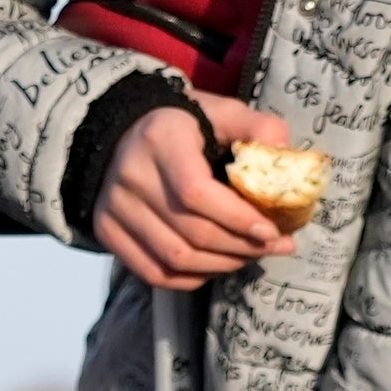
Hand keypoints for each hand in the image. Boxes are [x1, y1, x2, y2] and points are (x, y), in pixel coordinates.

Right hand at [93, 93, 307, 292]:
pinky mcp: (107, 232)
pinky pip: (154, 272)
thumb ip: (256, 127)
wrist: (121, 133)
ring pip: (175, 258)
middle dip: (241, 247)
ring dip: (222, 265)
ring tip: (250, 255)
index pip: (196, 192)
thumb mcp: (220, 112)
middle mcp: (130, 177)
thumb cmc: (183, 126)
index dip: (237, 218)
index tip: (272, 230)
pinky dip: (192, 278)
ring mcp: (114, 208)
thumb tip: (283, 153)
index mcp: (160, 140)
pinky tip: (217, 265)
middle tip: (275, 246)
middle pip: (191, 232)